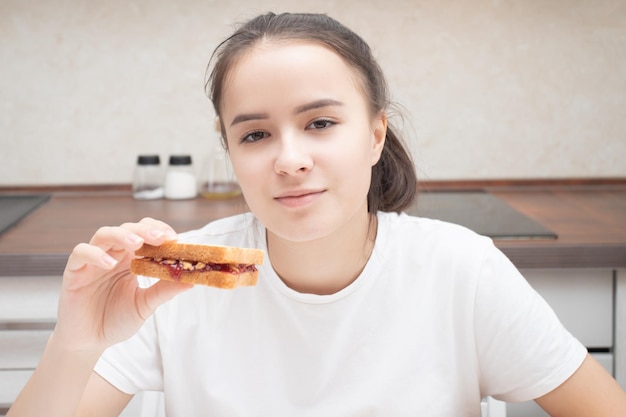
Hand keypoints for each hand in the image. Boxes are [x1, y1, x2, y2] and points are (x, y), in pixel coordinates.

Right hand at [54, 217, 191, 352]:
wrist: (89, 342)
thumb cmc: (116, 320)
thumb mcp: (145, 305)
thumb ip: (164, 290)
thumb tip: (192, 280)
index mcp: (130, 259)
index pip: (144, 234)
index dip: (159, 231)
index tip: (174, 238)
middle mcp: (112, 255)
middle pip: (127, 229)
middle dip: (144, 230)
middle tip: (160, 237)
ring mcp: (92, 261)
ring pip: (104, 235)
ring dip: (121, 235)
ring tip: (136, 244)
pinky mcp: (74, 272)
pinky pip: (80, 253)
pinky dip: (95, 254)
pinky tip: (109, 264)